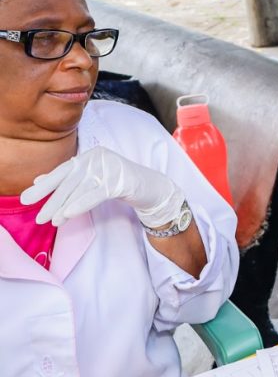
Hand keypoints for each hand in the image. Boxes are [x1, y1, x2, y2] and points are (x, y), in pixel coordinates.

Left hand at [21, 146, 185, 227]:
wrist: (152, 188)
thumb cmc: (119, 184)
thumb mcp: (91, 180)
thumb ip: (68, 179)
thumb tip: (39, 180)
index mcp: (89, 155)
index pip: (62, 172)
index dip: (44, 187)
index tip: (26, 199)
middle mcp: (98, 157)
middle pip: (69, 182)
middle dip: (52, 201)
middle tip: (39, 218)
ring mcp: (110, 167)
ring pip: (81, 189)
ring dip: (64, 207)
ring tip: (53, 221)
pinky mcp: (120, 180)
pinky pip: (95, 194)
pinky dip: (80, 204)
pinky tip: (68, 214)